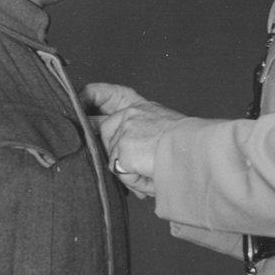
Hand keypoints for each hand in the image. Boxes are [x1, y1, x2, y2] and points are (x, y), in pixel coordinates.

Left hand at [80, 83, 188, 197]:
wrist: (196, 150)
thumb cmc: (188, 146)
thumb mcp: (162, 132)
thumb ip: (139, 139)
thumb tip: (123, 163)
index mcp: (141, 107)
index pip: (108, 94)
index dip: (88, 97)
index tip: (77, 101)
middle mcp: (129, 114)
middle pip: (99, 130)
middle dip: (100, 146)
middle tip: (122, 157)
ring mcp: (123, 130)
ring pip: (110, 158)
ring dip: (128, 170)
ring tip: (152, 170)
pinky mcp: (121, 148)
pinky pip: (120, 173)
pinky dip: (134, 180)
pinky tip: (150, 175)